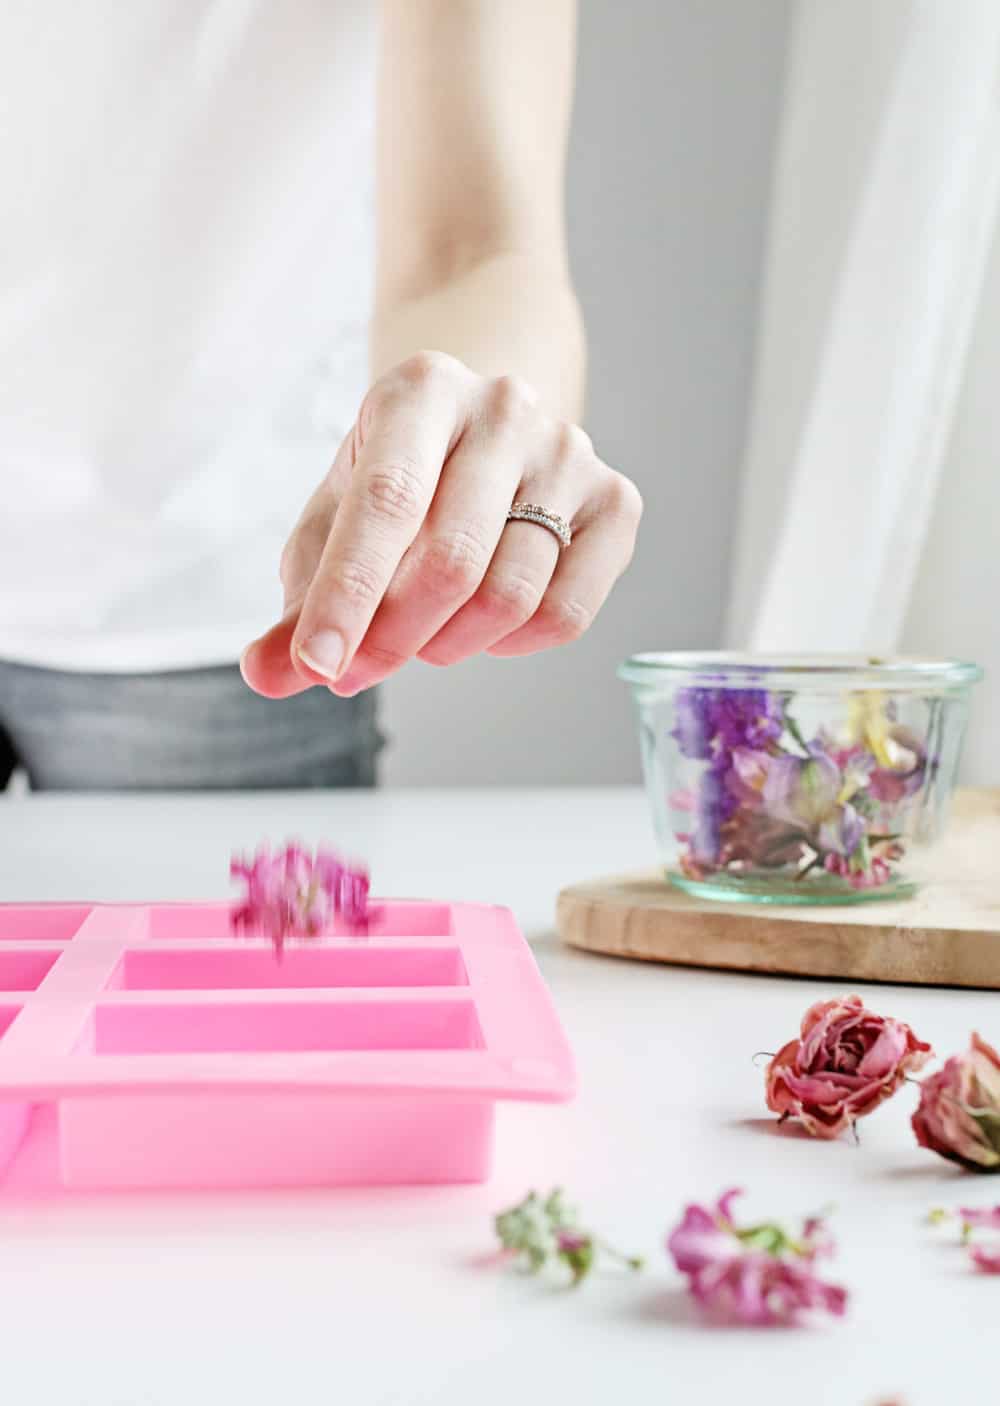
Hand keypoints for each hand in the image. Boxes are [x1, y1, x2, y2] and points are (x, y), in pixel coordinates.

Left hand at [240, 351, 641, 698]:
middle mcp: (506, 407)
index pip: (386, 503)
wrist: (480, 428)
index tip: (316, 666)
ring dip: (450, 644)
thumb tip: (265, 675)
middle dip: (395, 636)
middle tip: (360, 666)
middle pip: (453, 560)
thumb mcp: (335, 521)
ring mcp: (570, 451)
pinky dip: (513, 645)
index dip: (348, 596)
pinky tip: (482, 628)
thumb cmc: (398, 481)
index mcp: (422, 389)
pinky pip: (566, 612)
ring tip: (423, 636)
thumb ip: (302, 598)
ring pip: (510, 596)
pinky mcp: (615, 499)